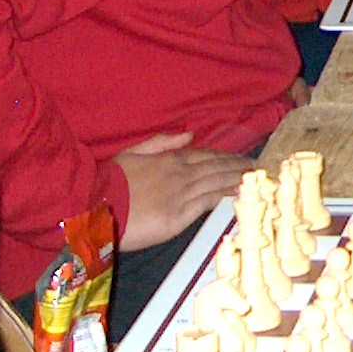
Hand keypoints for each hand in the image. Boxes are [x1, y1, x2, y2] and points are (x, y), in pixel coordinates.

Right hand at [111, 132, 248, 250]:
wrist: (95, 206)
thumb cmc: (110, 182)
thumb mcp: (133, 153)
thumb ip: (161, 142)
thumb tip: (188, 135)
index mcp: (169, 159)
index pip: (206, 156)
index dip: (226, 157)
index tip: (241, 158)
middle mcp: (180, 174)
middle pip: (217, 167)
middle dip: (238, 166)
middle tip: (257, 167)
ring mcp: (181, 194)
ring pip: (217, 182)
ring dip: (238, 179)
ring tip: (255, 178)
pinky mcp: (178, 215)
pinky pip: (208, 202)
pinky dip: (226, 195)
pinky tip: (239, 194)